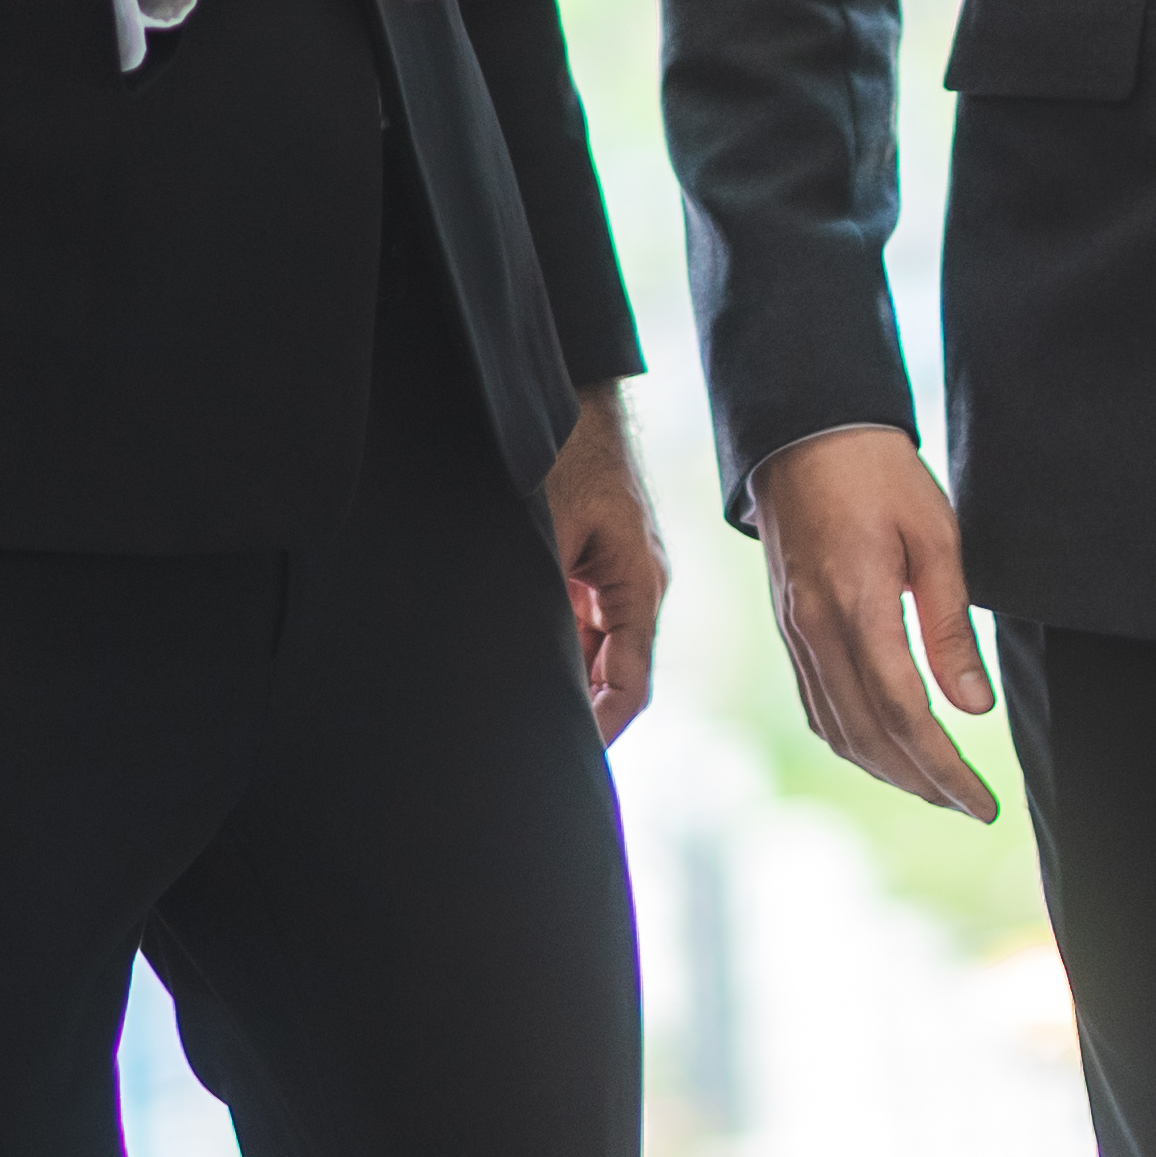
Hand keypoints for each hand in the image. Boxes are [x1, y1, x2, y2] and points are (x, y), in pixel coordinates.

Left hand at [542, 386, 665, 742]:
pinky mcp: (592, 561)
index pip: (629, 686)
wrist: (571, 392)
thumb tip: (527, 661)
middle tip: (533, 751)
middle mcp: (636, 588)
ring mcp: (615, 575)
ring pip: (591, 649)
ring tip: (516, 713)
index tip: (570, 763)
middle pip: (612, 675)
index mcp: (639, 586)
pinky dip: (554, 644)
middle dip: (578, 712)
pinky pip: (577, 619)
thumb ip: (546, 598)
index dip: (601, 731)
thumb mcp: (549, 531)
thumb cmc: (567, 451)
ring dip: (562, 676)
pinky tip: (516, 659)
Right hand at [755, 428, 995, 820]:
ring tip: (933, 786)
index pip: (905, 715)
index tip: (983, 801)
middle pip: (869, 735)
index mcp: (857, 606)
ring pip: (836, 728)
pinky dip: (850, 739)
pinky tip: (881, 747)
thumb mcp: (936, 536)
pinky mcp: (789, 627)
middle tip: (969, 804)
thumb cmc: (878, 473)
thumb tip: (974, 705)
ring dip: (886, 769)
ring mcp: (795, 632)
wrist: (805, 432)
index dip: (945, 768)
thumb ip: (951, 626)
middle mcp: (817, 630)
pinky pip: (816, 703)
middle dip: (922, 782)